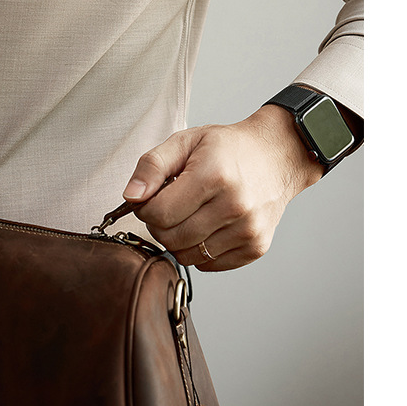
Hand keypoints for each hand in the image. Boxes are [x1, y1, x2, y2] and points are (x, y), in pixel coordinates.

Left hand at [122, 106, 322, 270]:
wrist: (276, 156)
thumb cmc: (227, 148)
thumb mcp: (185, 141)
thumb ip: (152, 166)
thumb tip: (130, 196)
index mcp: (213, 176)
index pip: (160, 213)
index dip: (146, 207)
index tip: (152, 197)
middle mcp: (235, 206)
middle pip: (171, 238)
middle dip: (160, 223)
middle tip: (169, 204)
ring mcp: (248, 230)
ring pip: (188, 256)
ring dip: (178, 238)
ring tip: (189, 213)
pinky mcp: (256, 247)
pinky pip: (209, 264)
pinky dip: (199, 249)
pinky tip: (206, 225)